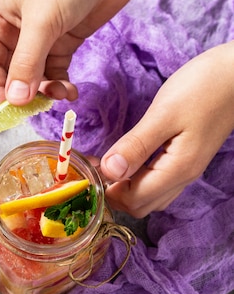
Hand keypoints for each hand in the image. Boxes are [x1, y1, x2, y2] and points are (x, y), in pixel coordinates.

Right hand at [0, 0, 167, 105]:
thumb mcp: (41, 22)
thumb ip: (26, 63)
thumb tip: (14, 100)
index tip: (8, 110)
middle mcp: (15, 30)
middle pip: (10, 73)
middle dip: (22, 92)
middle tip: (36, 109)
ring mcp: (41, 37)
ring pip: (34, 76)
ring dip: (45, 91)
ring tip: (60, 95)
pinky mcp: (64, 40)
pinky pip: (55, 71)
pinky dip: (61, 84)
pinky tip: (71, 91)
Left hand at [101, 42, 233, 217]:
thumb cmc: (203, 88)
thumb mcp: (164, 114)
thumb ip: (136, 145)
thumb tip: (108, 172)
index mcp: (177, 170)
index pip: (133, 201)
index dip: (107, 190)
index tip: (90, 168)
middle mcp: (183, 177)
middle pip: (140, 205)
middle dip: (112, 192)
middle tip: (94, 164)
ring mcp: (185, 169)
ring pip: (148, 195)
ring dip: (123, 185)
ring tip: (105, 160)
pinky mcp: (184, 157)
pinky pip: (156, 180)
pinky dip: (135, 176)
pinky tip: (124, 156)